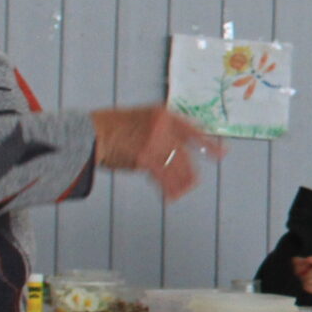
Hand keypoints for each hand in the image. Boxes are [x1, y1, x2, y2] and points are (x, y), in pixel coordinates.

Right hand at [92, 106, 221, 199]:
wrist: (90, 132)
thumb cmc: (111, 126)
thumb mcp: (140, 117)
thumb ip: (159, 128)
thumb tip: (175, 145)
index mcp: (162, 114)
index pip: (192, 130)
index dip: (207, 143)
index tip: (221, 152)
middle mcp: (162, 128)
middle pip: (185, 153)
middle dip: (191, 170)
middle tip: (195, 182)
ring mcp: (155, 143)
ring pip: (177, 167)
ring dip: (182, 183)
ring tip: (184, 192)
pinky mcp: (145, 159)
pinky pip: (163, 177)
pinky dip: (168, 189)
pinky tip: (172, 197)